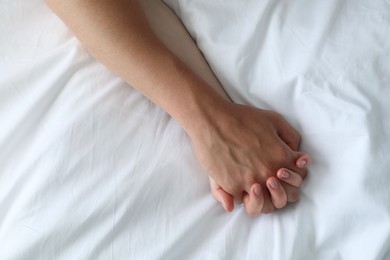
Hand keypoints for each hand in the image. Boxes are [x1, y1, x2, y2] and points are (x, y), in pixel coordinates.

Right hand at [190, 102, 307, 205]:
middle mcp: (268, 173)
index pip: (298, 179)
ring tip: (253, 188)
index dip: (292, 177)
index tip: (282, 171)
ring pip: (262, 205)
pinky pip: (240, 200)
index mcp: (282, 157)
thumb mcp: (274, 120)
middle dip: (278, 192)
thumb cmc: (242, 117)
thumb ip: (291, 137)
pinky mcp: (231, 186)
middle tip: (268, 182)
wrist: (211, 120)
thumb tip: (296, 158)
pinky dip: (240, 195)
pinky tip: (237, 183)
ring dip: (260, 200)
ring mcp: (249, 182)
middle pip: (282, 198)